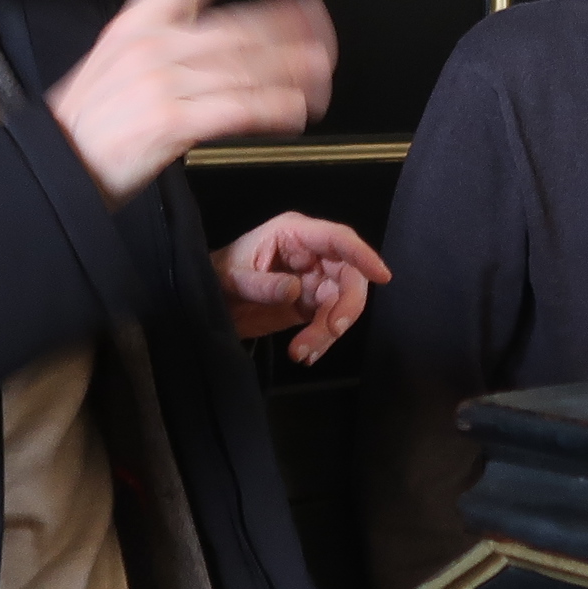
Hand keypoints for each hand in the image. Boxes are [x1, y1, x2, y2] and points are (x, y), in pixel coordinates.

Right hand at [45, 0, 336, 203]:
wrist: (57, 171)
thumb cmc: (90, 124)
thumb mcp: (115, 64)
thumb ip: (166, 45)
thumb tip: (227, 40)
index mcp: (135, 25)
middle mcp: (151, 46)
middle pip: (236, 25)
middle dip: (288, 25)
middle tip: (321, 29)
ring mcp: (162, 83)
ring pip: (246, 68)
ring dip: (292, 72)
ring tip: (320, 75)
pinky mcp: (172, 121)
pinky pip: (239, 109)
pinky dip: (275, 110)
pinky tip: (295, 112)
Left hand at [216, 213, 388, 364]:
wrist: (205, 302)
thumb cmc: (216, 276)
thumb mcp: (232, 277)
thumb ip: (261, 284)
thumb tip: (296, 290)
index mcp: (294, 235)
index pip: (337, 239)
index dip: (362, 255)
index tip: (382, 276)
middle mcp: (311, 254)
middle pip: (349, 275)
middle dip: (346, 306)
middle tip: (332, 330)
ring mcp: (314, 279)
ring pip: (341, 303)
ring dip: (329, 330)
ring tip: (301, 352)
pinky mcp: (310, 304)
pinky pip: (329, 320)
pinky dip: (322, 340)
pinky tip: (305, 354)